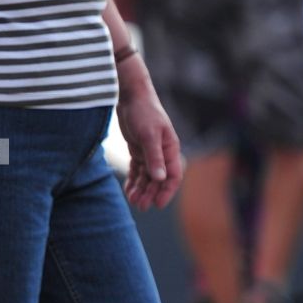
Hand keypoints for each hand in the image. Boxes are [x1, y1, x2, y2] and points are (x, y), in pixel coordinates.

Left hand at [116, 57, 183, 209]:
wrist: (131, 96)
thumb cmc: (143, 112)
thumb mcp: (148, 135)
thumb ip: (154, 157)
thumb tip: (160, 179)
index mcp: (170, 149)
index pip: (173, 176)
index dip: (167, 191)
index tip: (157, 204)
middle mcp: (162, 152)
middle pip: (159, 179)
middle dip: (151, 193)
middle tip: (140, 207)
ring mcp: (150, 151)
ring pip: (148, 176)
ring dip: (142, 189)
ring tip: (133, 202)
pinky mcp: (138, 149)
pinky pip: (138, 170)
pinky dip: (134, 180)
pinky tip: (128, 191)